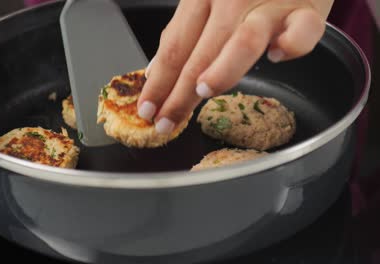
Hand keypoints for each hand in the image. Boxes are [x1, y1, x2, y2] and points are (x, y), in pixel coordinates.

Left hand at [137, 0, 333, 133]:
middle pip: (200, 53)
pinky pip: (302, 31)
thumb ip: (182, 32)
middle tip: (165, 123)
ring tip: (203, 93)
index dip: (158, 82)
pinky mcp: (307, 9)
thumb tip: (154, 71)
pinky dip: (290, 45)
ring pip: (242, 42)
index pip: (174, 47)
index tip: (146, 109)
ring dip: (221, 71)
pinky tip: (276, 57)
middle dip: (179, 94)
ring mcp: (270, 4)